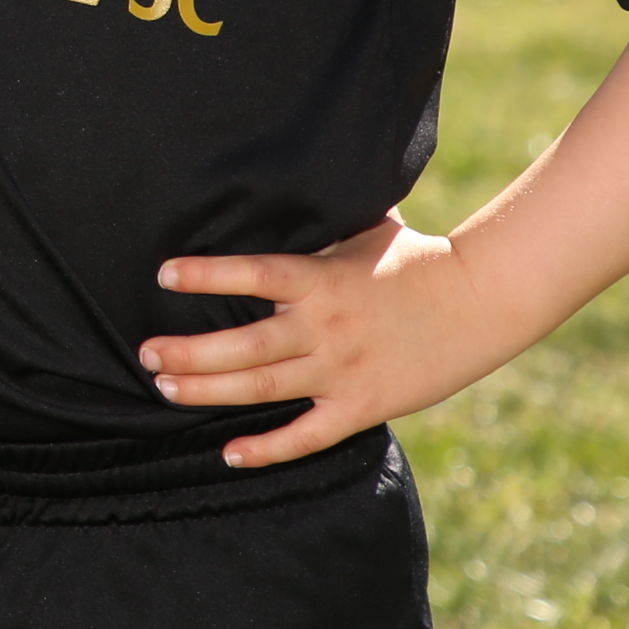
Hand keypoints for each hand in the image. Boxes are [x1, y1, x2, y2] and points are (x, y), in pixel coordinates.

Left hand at [140, 212, 508, 469]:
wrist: (482, 302)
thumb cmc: (417, 258)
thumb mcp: (365, 227)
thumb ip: (320, 219)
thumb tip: (288, 174)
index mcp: (323, 279)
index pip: (254, 273)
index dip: (207, 275)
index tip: (162, 275)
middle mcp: (326, 326)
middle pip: (245, 345)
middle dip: (189, 352)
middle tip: (145, 353)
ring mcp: (343, 370)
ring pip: (263, 388)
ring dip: (208, 391)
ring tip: (165, 388)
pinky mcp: (362, 405)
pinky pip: (307, 435)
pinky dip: (268, 449)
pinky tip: (230, 454)